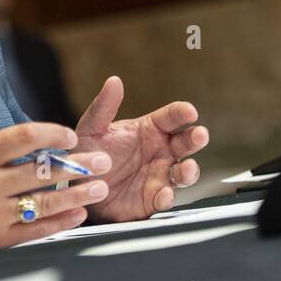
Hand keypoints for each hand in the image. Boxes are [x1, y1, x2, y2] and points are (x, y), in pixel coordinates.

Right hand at [0, 77, 113, 257]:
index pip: (21, 138)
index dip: (50, 134)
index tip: (69, 135)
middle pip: (40, 171)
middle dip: (77, 165)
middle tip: (102, 160)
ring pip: (43, 201)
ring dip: (76, 194)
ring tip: (100, 187)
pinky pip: (35, 229)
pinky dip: (60, 222)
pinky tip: (79, 214)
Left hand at [75, 75, 207, 222]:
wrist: (80, 187)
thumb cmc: (90, 154)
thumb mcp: (91, 129)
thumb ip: (103, 107)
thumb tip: (114, 81)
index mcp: (149, 130)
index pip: (171, 117)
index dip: (182, 112)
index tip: (190, 111)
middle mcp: (160, 152)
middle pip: (186, 142)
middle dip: (196, 138)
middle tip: (200, 135)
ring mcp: (159, 175)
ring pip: (183, 173)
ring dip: (189, 171)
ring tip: (187, 169)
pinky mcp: (152, 199)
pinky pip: (165, 199)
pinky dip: (167, 198)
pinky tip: (164, 195)